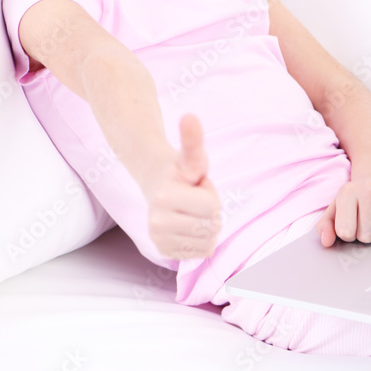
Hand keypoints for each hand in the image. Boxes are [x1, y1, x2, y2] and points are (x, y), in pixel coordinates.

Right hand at [146, 114, 221, 259]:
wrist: (158, 186)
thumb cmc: (181, 171)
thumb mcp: (191, 156)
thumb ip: (192, 139)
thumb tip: (190, 116)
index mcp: (165, 196)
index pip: (213, 206)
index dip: (210, 193)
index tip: (195, 186)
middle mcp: (157, 222)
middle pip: (212, 226)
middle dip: (209, 211)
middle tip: (194, 199)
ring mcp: (159, 239)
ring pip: (208, 241)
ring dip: (206, 226)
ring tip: (191, 211)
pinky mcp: (164, 252)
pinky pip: (201, 253)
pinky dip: (201, 241)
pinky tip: (188, 226)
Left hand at [316, 166, 370, 247]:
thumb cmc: (356, 195)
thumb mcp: (337, 206)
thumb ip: (326, 225)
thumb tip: (326, 242)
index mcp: (347, 192)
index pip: (345, 233)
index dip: (348, 234)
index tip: (350, 223)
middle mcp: (369, 189)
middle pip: (367, 237)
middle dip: (365, 235)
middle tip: (365, 220)